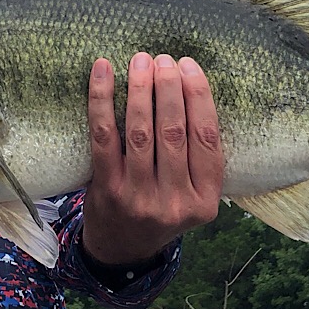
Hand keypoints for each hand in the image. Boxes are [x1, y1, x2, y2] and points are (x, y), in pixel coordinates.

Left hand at [82, 53, 222, 265]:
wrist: (121, 249)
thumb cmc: (160, 207)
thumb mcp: (191, 194)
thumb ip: (196, 156)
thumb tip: (189, 86)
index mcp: (206, 200)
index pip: (207, 138)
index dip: (199, 97)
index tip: (189, 66)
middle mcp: (175, 201)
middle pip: (174, 131)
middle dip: (169, 88)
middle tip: (163, 59)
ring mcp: (140, 197)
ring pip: (141, 132)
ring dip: (140, 89)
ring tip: (140, 61)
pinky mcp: (107, 190)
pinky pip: (105, 137)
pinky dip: (102, 100)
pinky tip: (103, 72)